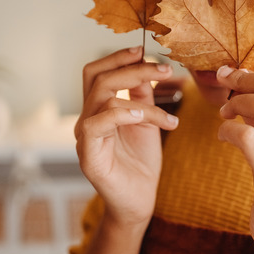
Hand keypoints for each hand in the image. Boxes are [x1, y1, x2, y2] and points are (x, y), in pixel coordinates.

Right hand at [75, 47, 178, 227]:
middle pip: (97, 77)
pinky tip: (142, 117)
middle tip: (164, 69)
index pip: (97, 72)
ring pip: (103, 97)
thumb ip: (142, 97)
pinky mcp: (87, 156)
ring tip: (169, 113)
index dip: (117, 57)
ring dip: (141, 98)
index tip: (144, 50)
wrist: (139, 202)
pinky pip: (95, 125)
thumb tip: (146, 68)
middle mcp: (86, 120)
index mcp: (98, 110)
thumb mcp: (146, 123)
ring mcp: (84, 138)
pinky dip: (120, 115)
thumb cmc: (141, 164)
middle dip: (132, 67)